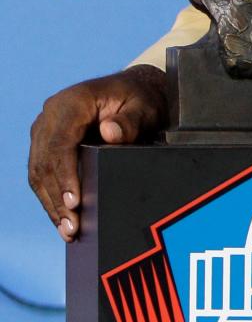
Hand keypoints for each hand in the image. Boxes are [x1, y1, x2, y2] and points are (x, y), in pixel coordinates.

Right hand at [28, 65, 168, 240]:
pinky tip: (62, 219)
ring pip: (39, 172)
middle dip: (58, 198)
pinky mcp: (46, 143)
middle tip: (73, 227)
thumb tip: (110, 132)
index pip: (60, 143)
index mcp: (72, 102)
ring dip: (51, 204)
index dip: (65, 175)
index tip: (75, 202)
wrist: (132, 91)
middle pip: (45, 162)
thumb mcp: (143, 107)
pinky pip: (42, 173)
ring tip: (68, 230)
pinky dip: (51, 197)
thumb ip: (130, 120)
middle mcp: (51, 113)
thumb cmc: (139, 99)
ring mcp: (45, 129)